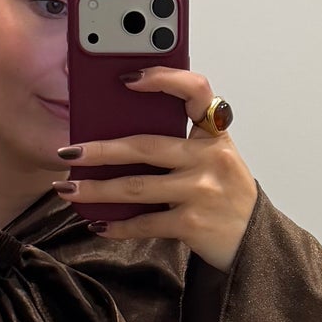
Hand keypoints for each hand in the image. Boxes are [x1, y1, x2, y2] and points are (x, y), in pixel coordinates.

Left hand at [52, 66, 256, 270]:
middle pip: (145, 146)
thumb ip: (180, 142)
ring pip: (136, 187)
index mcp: (215, 134)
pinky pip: (145, 222)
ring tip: (68, 189)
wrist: (253, 242)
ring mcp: (202, 191)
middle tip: (69, 152)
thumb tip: (116, 136)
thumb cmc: (224, 194)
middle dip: (100, 150)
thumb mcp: (212, 159)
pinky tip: (98, 224)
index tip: (127, 79)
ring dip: (96, 189)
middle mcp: (210, 158)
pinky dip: (118, 225)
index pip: (195, 90)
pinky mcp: (193, 223)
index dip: (163, 79)